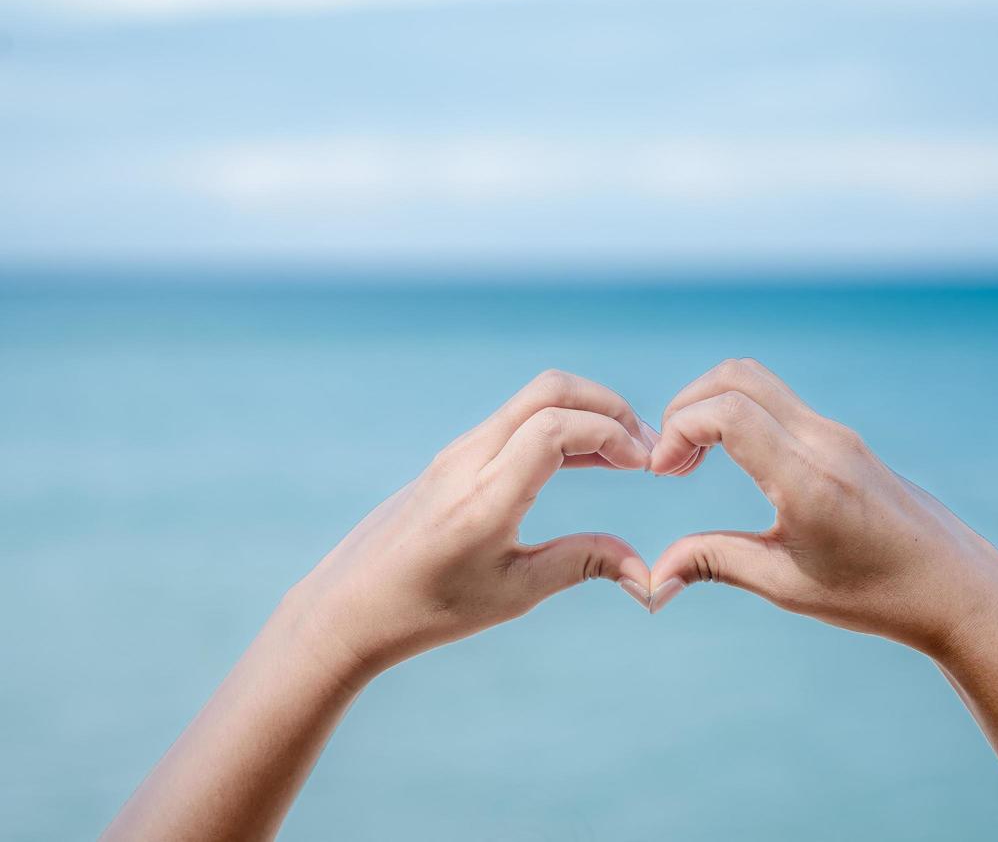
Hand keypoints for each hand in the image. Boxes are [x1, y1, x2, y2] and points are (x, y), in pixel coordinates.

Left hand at [284, 370, 657, 682]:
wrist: (350, 605)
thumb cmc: (430, 608)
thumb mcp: (514, 593)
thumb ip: (582, 564)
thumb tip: (646, 572)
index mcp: (485, 496)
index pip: (556, 426)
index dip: (612, 433)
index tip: (646, 464)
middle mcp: (468, 459)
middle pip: (549, 390)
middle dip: (609, 405)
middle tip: (647, 447)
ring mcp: (457, 452)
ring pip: (532, 400)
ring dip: (585, 412)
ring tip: (626, 454)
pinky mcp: (452, 456)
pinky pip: (514, 420)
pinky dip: (559, 424)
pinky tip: (585, 458)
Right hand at [646, 358, 997, 655]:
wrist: (957, 588)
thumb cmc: (877, 595)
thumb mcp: (787, 586)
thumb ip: (715, 563)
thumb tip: (653, 577)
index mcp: (808, 479)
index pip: (728, 412)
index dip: (678, 430)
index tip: (663, 474)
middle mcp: (824, 442)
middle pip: (736, 376)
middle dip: (686, 406)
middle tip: (669, 460)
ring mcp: (837, 434)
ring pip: (756, 381)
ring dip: (711, 407)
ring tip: (691, 461)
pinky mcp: (842, 439)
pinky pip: (777, 402)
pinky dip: (737, 415)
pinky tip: (729, 461)